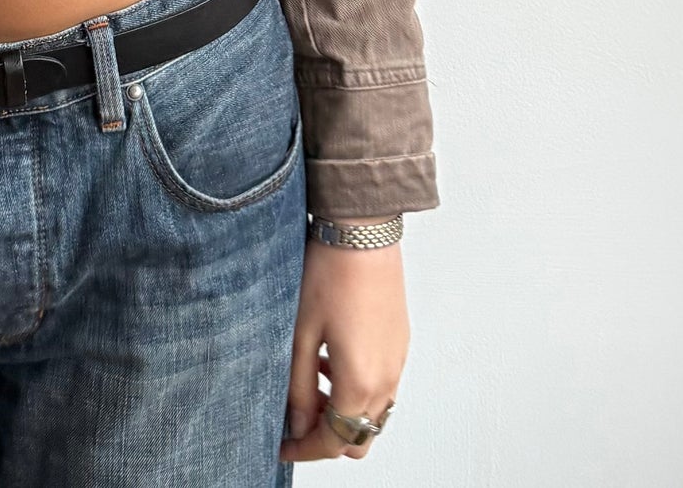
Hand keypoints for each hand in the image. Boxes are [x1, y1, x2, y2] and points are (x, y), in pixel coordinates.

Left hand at [279, 237, 408, 464]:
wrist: (363, 232)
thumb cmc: (329, 274)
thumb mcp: (301, 333)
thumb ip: (300, 387)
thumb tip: (298, 426)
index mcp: (361, 382)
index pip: (335, 442)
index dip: (305, 450)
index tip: (282, 445)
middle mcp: (387, 379)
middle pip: (360, 437)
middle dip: (327, 437)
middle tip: (296, 416)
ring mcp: (397, 362)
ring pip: (373, 414)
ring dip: (343, 412)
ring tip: (309, 381)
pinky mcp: (400, 344)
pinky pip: (382, 386)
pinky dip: (357, 389)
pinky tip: (330, 359)